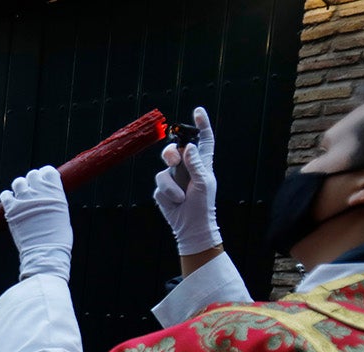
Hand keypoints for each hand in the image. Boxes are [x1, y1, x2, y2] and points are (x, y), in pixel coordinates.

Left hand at [0, 165, 71, 280]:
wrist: (45, 252)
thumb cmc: (58, 239)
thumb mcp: (63, 215)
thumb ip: (55, 201)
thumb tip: (50, 197)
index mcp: (56, 193)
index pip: (48, 172)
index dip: (45, 174)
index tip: (43, 179)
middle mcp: (40, 193)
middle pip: (32, 174)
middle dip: (32, 180)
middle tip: (32, 190)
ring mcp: (24, 200)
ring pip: (18, 182)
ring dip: (20, 188)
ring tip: (22, 197)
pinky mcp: (12, 209)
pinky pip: (5, 195)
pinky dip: (7, 197)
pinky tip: (11, 202)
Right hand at [153, 107, 220, 254]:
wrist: (191, 226)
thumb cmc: (203, 205)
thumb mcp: (204, 182)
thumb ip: (195, 163)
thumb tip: (187, 146)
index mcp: (202, 163)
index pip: (202, 140)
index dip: (201, 125)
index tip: (197, 112)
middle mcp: (186, 167)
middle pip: (174, 149)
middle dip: (171, 152)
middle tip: (173, 159)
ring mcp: (173, 178)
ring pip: (164, 168)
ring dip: (172, 184)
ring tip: (181, 196)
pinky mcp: (162, 189)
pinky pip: (160, 184)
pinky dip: (168, 193)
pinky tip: (176, 202)